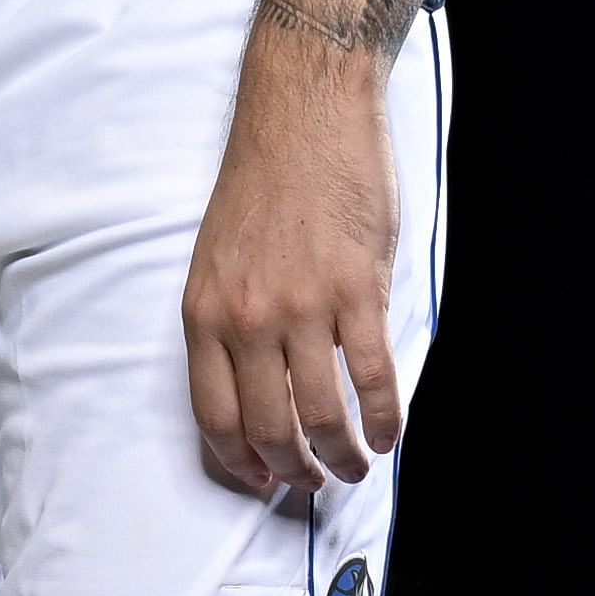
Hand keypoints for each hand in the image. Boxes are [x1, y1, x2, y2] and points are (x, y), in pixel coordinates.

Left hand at [181, 67, 405, 497]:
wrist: (305, 113)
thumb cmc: (264, 181)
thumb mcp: (217, 259)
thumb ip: (230, 325)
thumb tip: (259, 392)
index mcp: (204, 312)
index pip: (213, 417)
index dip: (240, 463)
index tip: (262, 479)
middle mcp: (248, 318)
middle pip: (270, 429)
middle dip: (296, 472)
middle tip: (316, 482)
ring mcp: (305, 306)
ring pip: (323, 415)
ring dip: (344, 456)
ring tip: (358, 465)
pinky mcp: (359, 289)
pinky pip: (374, 377)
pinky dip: (386, 418)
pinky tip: (390, 432)